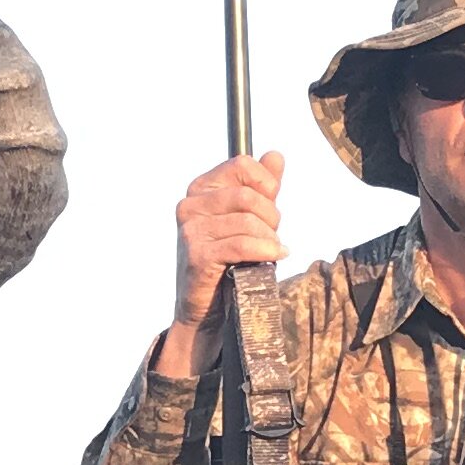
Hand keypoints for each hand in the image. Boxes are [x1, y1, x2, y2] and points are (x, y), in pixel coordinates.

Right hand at [151, 151, 283, 380]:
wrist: (207, 308)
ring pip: (248, 221)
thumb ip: (261, 187)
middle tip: (273, 236)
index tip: (272, 204)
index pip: (241, 164)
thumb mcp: (248, 218)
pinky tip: (274, 257)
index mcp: (200, 189)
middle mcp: (190, 205)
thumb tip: (275, 155)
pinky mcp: (197, 255)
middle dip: (271, 217)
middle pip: (248, 195)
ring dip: (269, 238)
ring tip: (270, 250)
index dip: (266, 183)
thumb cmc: (229, 260)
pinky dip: (264, 251)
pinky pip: (242, 245)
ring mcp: (190, 230)